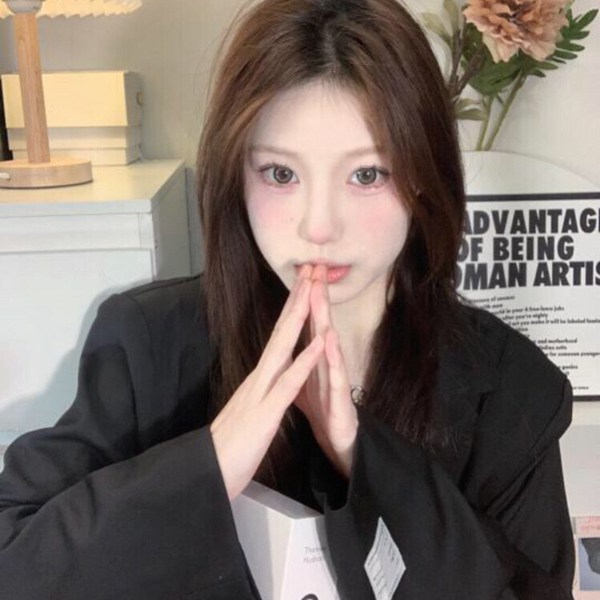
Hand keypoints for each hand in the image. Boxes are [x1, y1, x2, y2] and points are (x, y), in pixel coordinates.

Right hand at [210, 265, 323, 499]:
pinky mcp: (265, 413)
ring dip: (300, 317)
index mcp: (258, 380)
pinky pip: (288, 383)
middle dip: (297, 299)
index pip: (278, 338)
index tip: (304, 286)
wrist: (207, 474)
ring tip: (313, 290)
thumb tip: (266, 381)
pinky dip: (304, 361)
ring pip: (283, 347)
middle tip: (310, 270)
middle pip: (280, 332)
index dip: (292, 311)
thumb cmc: (229, 449)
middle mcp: (258, 378)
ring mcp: (260, 392)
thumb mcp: (247, 413)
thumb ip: (258, 393)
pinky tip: (317, 343)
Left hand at [295, 265, 357, 477]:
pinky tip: (329, 341)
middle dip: (317, 297)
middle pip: (320, 325)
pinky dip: (331, 359)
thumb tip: (289, 342)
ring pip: (329, 345)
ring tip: (319, 295)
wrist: (339, 444)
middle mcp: (326, 364)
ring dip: (324, 319)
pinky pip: (336, 377)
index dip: (303, 299)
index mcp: (313, 360)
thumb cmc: (323, 411)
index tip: (301, 272)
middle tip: (316, 268)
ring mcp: (335, 380)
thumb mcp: (305, 382)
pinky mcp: (341, 400)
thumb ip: (299, 359)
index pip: (307, 324)